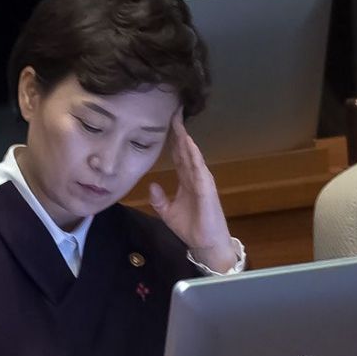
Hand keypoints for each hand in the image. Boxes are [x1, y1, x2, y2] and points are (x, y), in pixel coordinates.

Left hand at [149, 112, 236, 272]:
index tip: (165, 121)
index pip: (177, 154)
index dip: (172, 138)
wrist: (205, 244)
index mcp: (186, 179)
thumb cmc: (191, 227)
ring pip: (192, 154)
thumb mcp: (168, 212)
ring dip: (185, 137)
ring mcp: (201, 179)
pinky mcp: (206, 187)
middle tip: (172, 110)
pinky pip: (198, 167)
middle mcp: (194, 175)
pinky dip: (193, 154)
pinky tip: (187, 142)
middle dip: (178, 130)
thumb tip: (150, 185)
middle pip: (184, 149)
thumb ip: (159, 199)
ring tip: (178, 120)